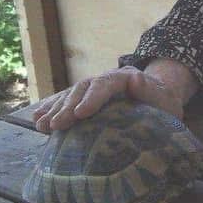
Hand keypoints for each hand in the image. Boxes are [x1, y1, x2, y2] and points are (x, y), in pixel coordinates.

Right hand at [32, 59, 200, 132]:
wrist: (159, 97)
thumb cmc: (163, 103)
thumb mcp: (165, 99)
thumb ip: (150, 91)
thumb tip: (135, 79)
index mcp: (125, 77)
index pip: (105, 84)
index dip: (92, 98)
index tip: (80, 114)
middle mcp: (105, 79)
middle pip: (83, 89)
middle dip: (67, 106)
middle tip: (56, 125)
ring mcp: (94, 88)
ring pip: (70, 95)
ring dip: (55, 109)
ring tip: (41, 125)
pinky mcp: (86, 99)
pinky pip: (65, 102)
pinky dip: (51, 109)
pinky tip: (37, 120)